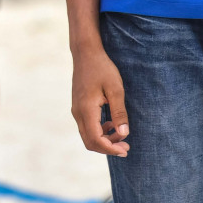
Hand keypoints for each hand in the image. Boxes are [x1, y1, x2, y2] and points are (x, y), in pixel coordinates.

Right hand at [71, 41, 129, 155]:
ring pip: (87, 135)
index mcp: (86, 109)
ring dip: (104, 140)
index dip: (111, 149)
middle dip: (108, 148)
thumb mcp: (116, 89)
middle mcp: (78, 112)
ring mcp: (76, 109)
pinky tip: (112, 125)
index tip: (126, 149)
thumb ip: (119, 113)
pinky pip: (87, 126)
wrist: (85, 53)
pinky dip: (100, 132)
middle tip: (126, 147)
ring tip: (122, 135)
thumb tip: (124, 134)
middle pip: (89, 142)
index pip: (96, 139)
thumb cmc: (102, 69)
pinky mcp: (78, 106)